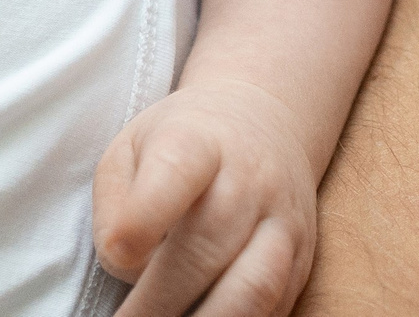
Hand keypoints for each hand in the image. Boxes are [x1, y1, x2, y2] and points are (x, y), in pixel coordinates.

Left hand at [95, 79, 321, 316]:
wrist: (264, 121)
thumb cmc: (181, 143)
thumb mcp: (131, 148)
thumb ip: (115, 204)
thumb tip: (125, 262)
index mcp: (197, 142)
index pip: (176, 173)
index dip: (145, 216)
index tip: (118, 252)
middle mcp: (248, 179)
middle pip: (208, 246)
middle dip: (162, 298)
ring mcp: (282, 220)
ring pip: (254, 286)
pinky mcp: (302, 258)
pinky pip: (275, 305)